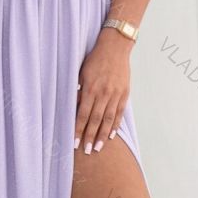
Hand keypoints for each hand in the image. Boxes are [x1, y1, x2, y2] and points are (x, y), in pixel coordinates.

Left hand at [74, 31, 132, 152]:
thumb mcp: (81, 72)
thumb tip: (73, 107)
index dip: (79, 129)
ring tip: (98, 148)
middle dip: (90, 137)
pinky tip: (111, 135)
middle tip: (87, 151)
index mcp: (90, 88)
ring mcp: (115, 94)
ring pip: (108, 119)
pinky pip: (119, 112)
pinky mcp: (124, 93)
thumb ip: (78, 90)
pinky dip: (115, 125)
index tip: (75, 142)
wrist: (115, 47)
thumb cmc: (95, 59)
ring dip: (102, 135)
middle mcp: (103, 93)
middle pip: (95, 120)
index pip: (82, 114)